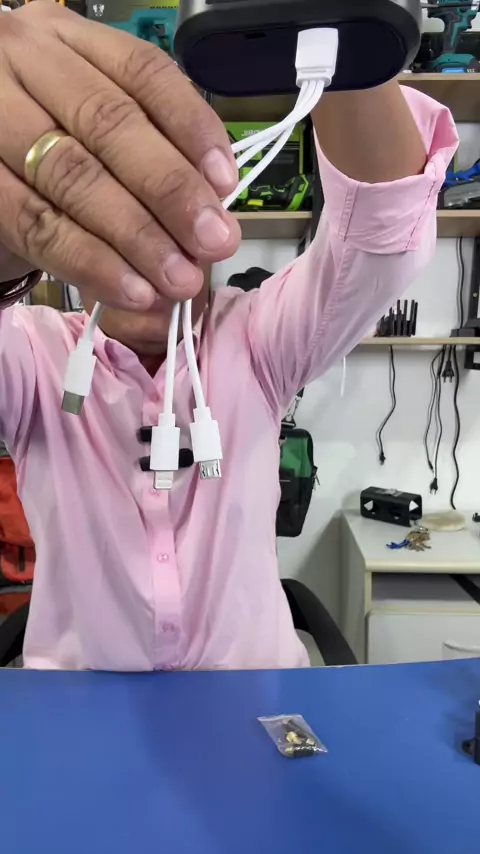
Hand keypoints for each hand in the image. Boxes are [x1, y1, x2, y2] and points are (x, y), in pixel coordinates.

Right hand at [0, 1, 239, 310]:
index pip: (142, 72)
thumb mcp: (93, 130)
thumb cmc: (47, 149)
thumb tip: (213, 210)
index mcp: (66, 39)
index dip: (191, 128)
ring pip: (73, 175)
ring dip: (136, 235)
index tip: (227, 183)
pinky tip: (130, 289)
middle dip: (171, 191)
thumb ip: (148, 151)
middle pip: (109, 123)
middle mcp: (23, 60)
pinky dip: (89, 261)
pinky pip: (36, 224)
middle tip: (212, 243)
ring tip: (177, 277)